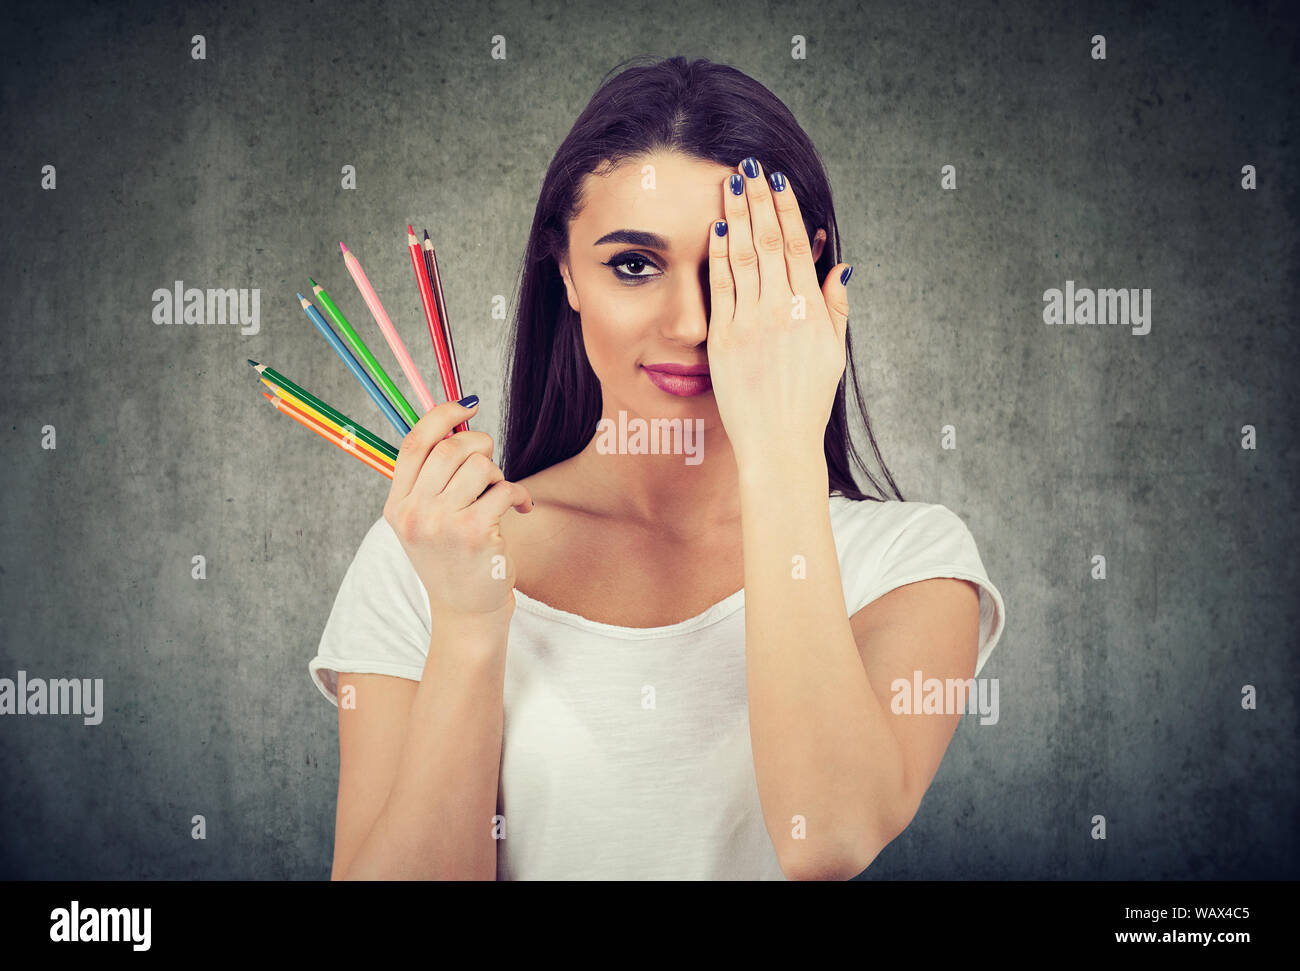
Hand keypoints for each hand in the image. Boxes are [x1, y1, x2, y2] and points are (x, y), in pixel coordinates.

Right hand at [383, 398, 533, 620]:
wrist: (467, 612)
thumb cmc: (454, 560)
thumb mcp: (427, 522)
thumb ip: (433, 479)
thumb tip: (458, 421)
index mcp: (398, 506)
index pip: (414, 444)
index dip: (442, 415)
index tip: (468, 404)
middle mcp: (415, 514)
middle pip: (451, 448)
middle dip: (480, 445)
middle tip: (490, 463)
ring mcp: (442, 524)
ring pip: (479, 465)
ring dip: (497, 474)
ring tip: (499, 495)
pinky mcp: (475, 533)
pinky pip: (505, 489)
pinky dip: (520, 495)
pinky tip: (521, 509)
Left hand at [705, 157, 851, 469]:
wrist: (778, 443)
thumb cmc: (807, 402)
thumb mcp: (833, 352)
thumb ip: (835, 306)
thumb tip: (841, 265)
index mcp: (810, 312)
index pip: (797, 247)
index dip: (786, 210)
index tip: (778, 182)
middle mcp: (781, 312)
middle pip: (768, 242)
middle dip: (758, 201)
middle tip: (748, 165)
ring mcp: (751, 324)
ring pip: (743, 258)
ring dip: (735, 216)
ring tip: (729, 184)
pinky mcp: (725, 340)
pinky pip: (721, 288)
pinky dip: (717, 256)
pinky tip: (714, 229)